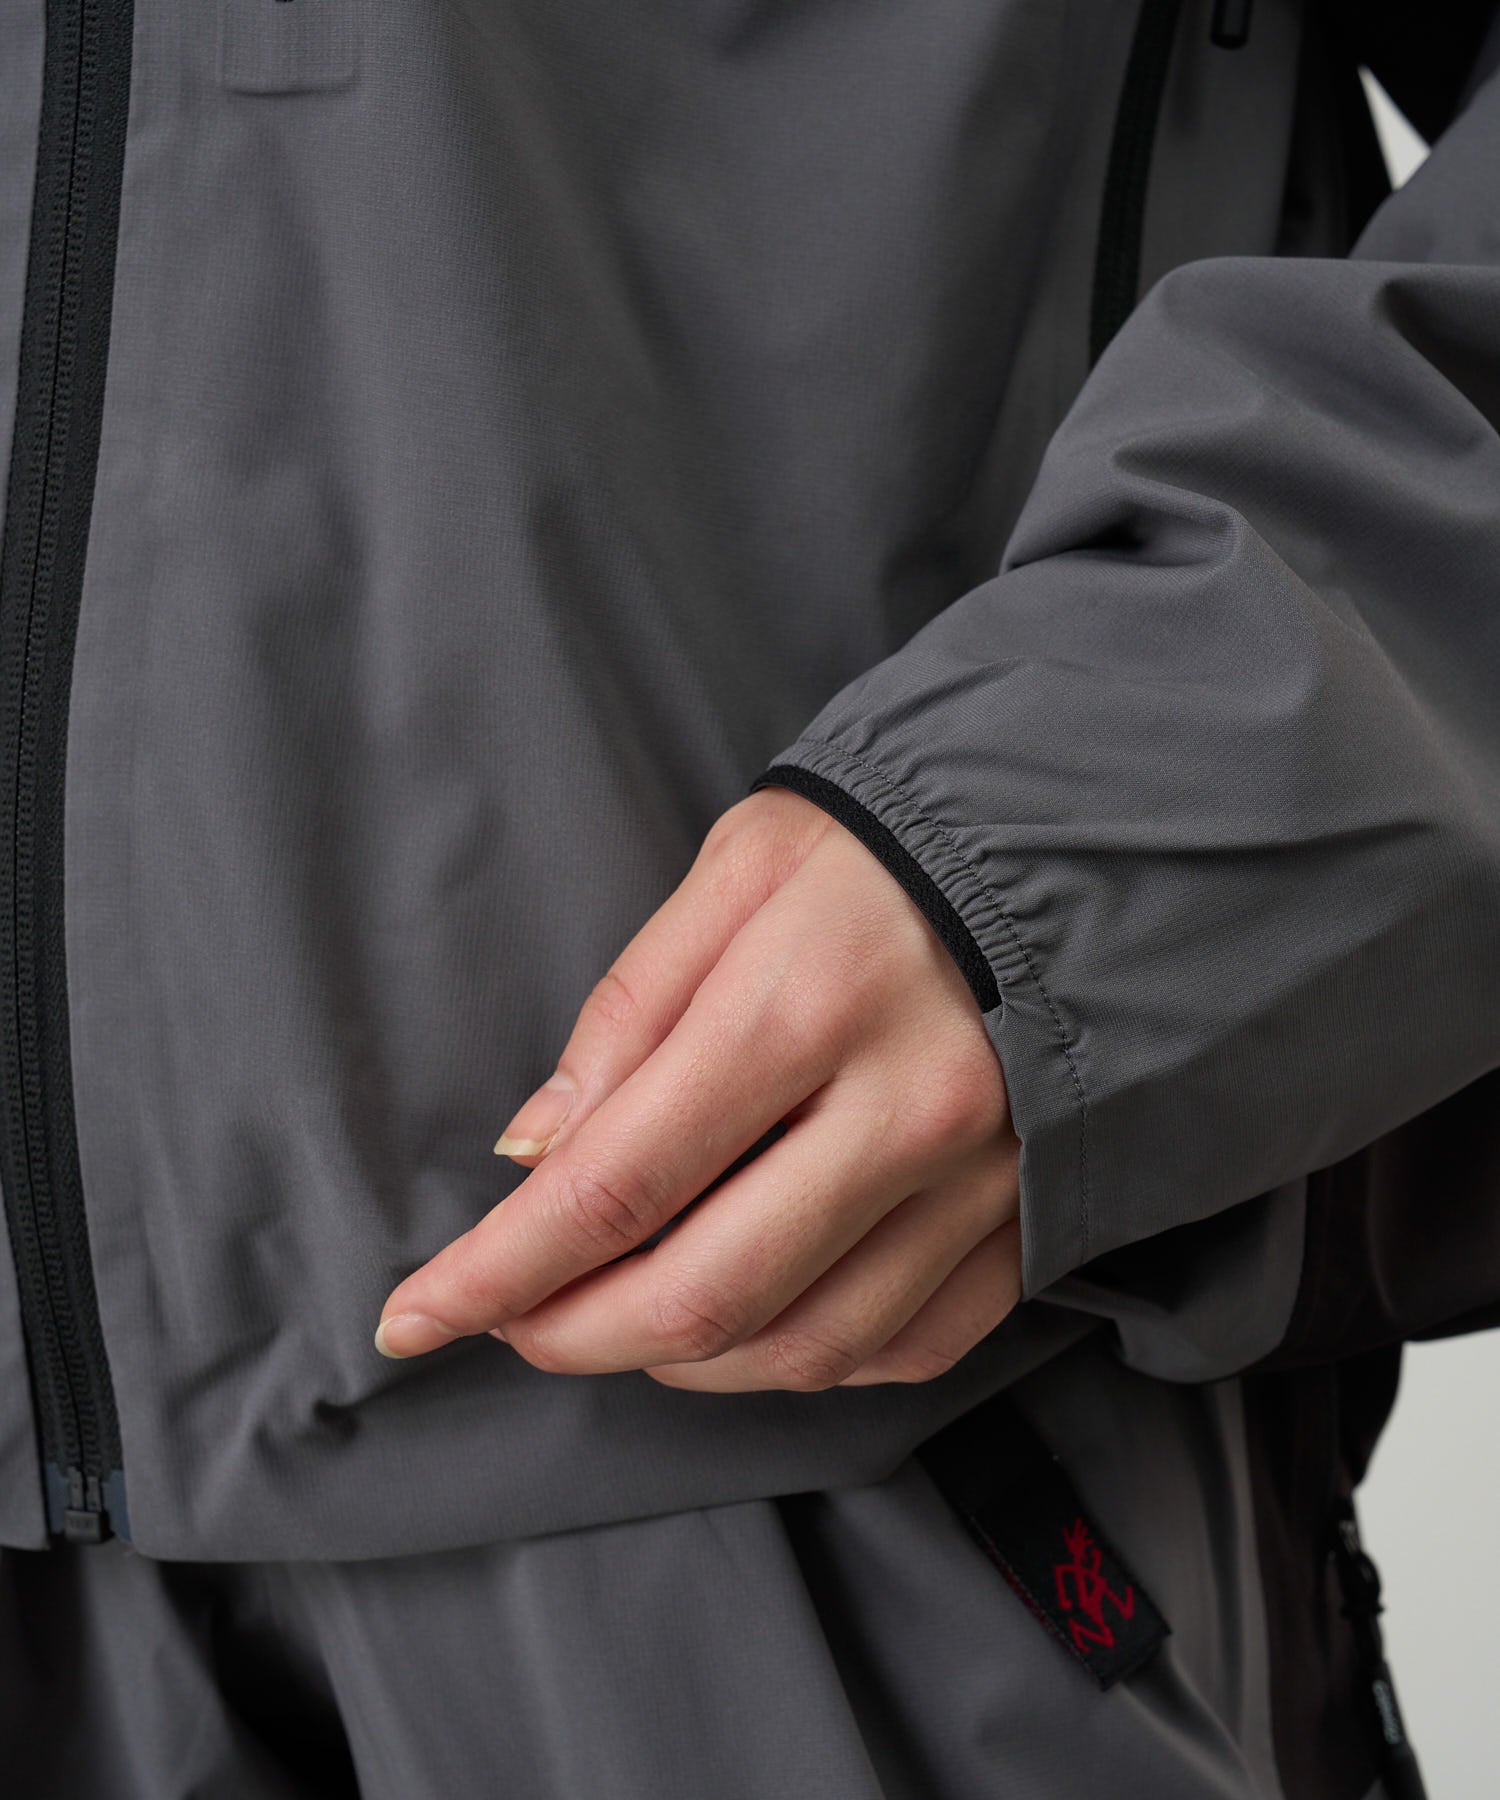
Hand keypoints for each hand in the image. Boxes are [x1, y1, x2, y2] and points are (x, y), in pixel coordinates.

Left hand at [374, 786, 1021, 1389]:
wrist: (1086, 850)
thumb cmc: (892, 842)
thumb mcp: (743, 867)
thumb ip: (632, 1007)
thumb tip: (535, 1147)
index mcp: (807, 1004)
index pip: (615, 1182)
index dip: (497, 1268)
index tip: (415, 1315)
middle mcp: (905, 1112)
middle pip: (704, 1294)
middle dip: (573, 1336)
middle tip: (514, 1323)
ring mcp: (981, 1183)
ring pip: (803, 1346)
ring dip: (681, 1359)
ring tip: (622, 1315)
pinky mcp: (1028, 1222)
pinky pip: (904, 1346)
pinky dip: (805, 1359)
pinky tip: (755, 1318)